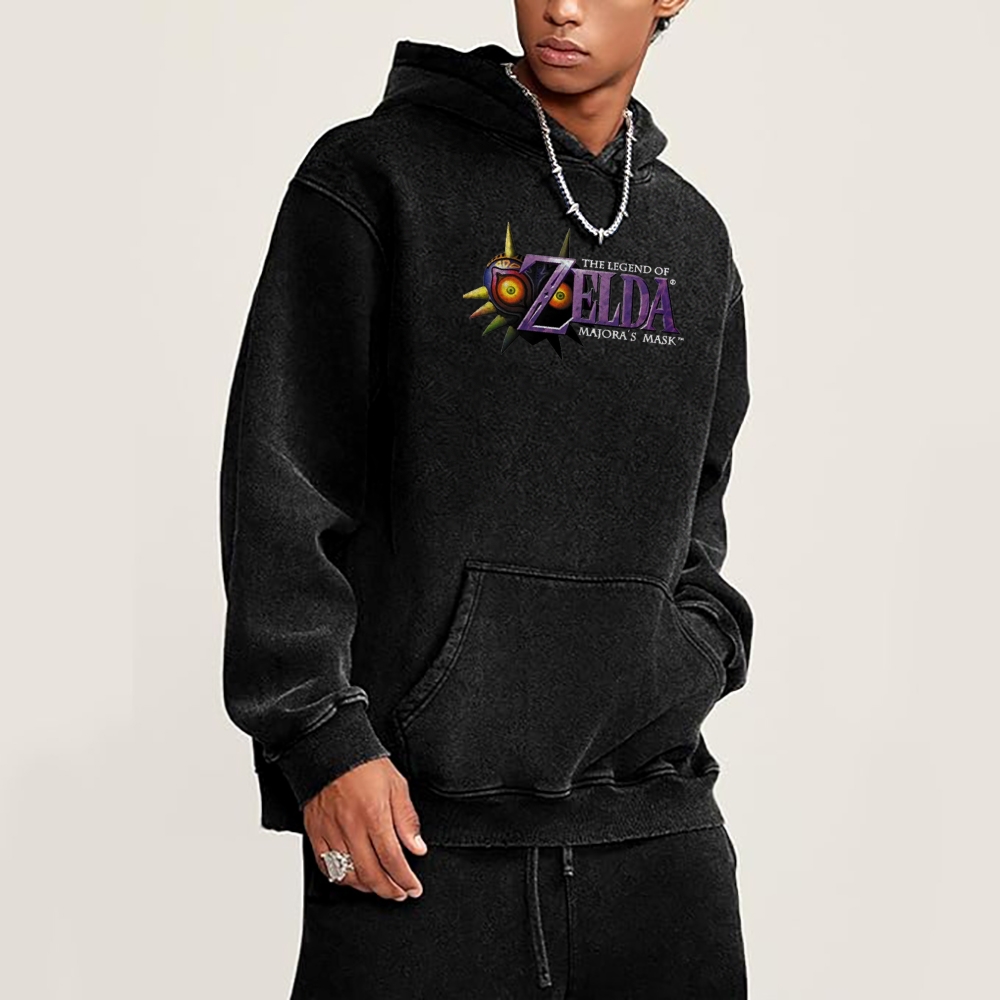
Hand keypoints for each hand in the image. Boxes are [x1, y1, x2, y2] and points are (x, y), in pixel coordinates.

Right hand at [303, 757, 427, 900]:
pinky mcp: (316, 833)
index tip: (414, 887)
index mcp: (374, 815)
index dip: (405, 879)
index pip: (392, 859)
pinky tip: (353, 879)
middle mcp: (351, 828)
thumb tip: (417, 847)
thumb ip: (407, 819)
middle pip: (371, 874)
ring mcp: (331, 832)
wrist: (331, 750)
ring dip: (367, 887)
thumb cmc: (365, 765)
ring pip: (348, 875)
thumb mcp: (397, 785)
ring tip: (380, 887)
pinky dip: (341, 879)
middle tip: (400, 893)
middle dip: (389, 890)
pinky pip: (325, 867)